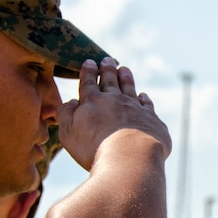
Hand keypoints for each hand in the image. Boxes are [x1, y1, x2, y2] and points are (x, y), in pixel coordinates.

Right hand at [57, 58, 171, 169]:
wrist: (129, 157)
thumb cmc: (94, 148)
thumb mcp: (68, 133)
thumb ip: (66, 114)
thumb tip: (71, 101)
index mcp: (92, 101)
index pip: (89, 83)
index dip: (88, 72)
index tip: (89, 62)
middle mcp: (115, 100)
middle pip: (110, 81)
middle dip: (107, 69)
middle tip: (107, 59)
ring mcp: (135, 108)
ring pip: (130, 88)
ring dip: (126, 78)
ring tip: (124, 69)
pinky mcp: (151, 120)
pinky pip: (147, 105)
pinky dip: (145, 99)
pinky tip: (144, 96)